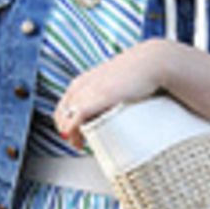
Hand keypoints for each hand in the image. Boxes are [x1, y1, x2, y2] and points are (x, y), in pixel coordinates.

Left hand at [53, 39, 170, 150]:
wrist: (149, 63)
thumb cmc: (138, 73)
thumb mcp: (115, 82)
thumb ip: (107, 93)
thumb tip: (110, 107)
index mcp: (82, 81)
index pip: (63, 105)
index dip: (66, 121)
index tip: (76, 132)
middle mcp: (79, 86)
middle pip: (60, 115)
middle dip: (66, 131)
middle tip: (78, 142)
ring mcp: (84, 94)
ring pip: (64, 121)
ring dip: (70, 136)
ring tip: (81, 145)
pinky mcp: (92, 102)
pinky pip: (72, 123)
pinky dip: (73, 135)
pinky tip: (80, 144)